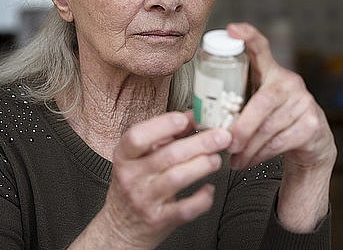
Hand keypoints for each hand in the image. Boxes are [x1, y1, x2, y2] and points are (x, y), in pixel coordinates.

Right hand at [101, 111, 231, 248]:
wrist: (121, 227)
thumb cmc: (135, 185)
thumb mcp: (140, 157)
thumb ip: (166, 135)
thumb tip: (193, 116)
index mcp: (125, 156)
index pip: (137, 136)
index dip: (162, 125)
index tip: (185, 119)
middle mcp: (132, 177)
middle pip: (168, 155)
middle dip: (200, 143)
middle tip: (221, 137)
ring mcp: (144, 199)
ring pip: (176, 179)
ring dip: (202, 166)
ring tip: (216, 159)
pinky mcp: (159, 220)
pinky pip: (184, 209)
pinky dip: (201, 198)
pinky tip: (208, 189)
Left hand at [226, 23, 336, 231]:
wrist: (310, 141)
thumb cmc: (271, 119)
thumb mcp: (254, 104)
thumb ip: (232, 104)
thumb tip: (192, 117)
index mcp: (270, 71)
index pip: (261, 47)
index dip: (248, 36)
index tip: (232, 29)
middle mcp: (289, 82)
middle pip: (264, 101)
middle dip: (242, 125)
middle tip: (225, 142)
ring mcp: (304, 102)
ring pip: (270, 126)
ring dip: (247, 146)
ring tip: (233, 158)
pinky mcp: (311, 123)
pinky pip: (280, 141)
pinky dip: (259, 154)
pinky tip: (247, 161)